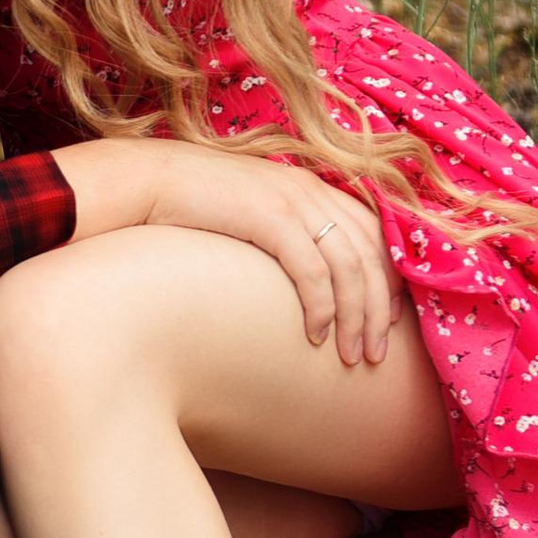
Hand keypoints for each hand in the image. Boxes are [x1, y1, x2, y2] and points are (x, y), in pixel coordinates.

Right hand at [59, 138, 401, 364]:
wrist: (147, 180)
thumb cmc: (192, 205)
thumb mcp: (251, 212)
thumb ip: (283, 233)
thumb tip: (302, 276)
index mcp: (311, 187)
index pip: (374, 235)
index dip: (389, 279)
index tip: (388, 321)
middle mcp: (311, 191)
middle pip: (370, 256)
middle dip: (378, 310)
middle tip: (376, 354)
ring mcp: (293, 202)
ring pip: (350, 268)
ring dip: (355, 318)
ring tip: (352, 357)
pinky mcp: (270, 218)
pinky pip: (313, 272)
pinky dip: (321, 308)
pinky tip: (316, 336)